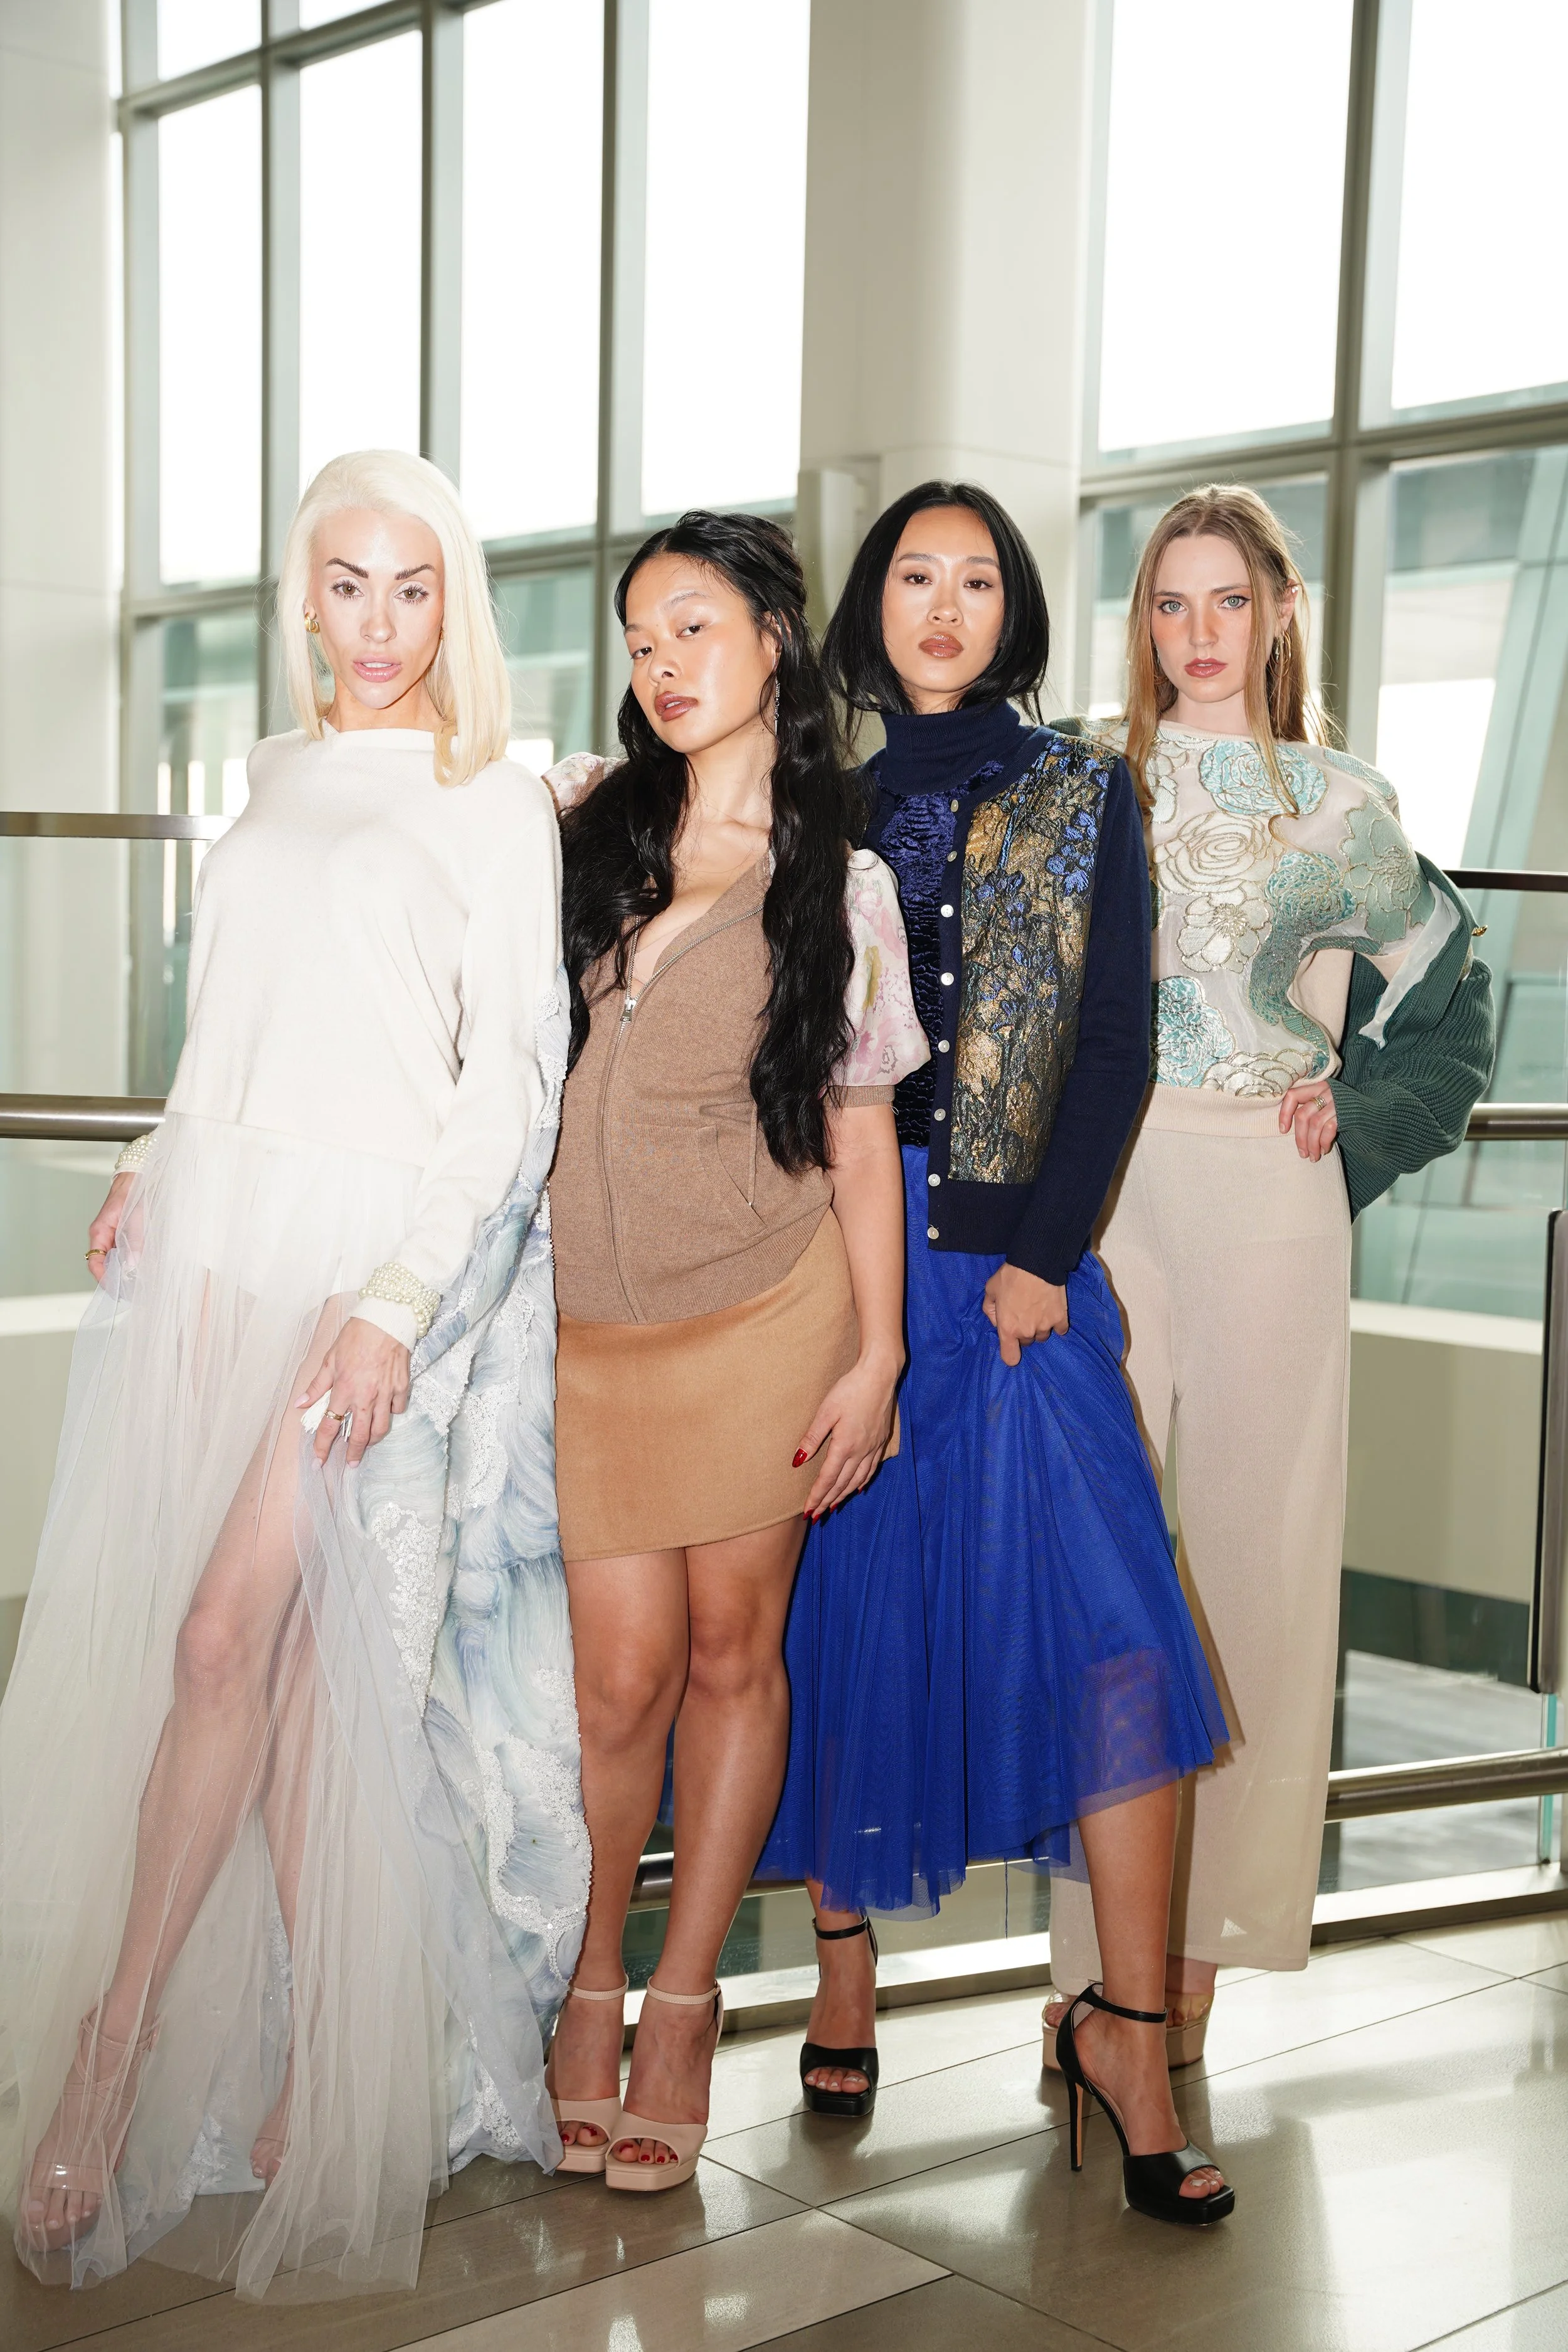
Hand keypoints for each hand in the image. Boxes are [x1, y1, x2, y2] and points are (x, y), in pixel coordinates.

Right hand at [85, 1173, 135, 1283]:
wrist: (138, 1179)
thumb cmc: (133, 1194)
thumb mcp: (134, 1219)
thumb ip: (133, 1242)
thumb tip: (131, 1266)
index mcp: (99, 1232)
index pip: (95, 1262)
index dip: (103, 1278)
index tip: (116, 1290)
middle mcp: (102, 1236)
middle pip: (103, 1264)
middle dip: (114, 1279)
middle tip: (129, 1292)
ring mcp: (111, 1236)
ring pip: (113, 1260)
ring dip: (123, 1271)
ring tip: (136, 1284)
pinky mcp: (122, 1235)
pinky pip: (122, 1253)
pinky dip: (129, 1262)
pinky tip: (140, 1268)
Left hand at [295, 1315, 410, 1466]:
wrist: (386, 1321)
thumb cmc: (355, 1337)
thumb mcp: (330, 1359)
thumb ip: (316, 1386)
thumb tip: (300, 1404)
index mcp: (344, 1390)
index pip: (330, 1426)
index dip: (323, 1447)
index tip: (320, 1460)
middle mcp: (365, 1397)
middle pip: (359, 1436)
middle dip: (353, 1454)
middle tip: (350, 1464)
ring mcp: (386, 1394)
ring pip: (381, 1428)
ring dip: (372, 1440)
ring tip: (367, 1443)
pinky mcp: (401, 1387)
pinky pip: (397, 1410)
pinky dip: (391, 1414)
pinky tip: (386, 1412)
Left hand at [795, 1345, 902, 1517]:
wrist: (880, 1375)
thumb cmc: (850, 1389)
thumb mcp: (826, 1411)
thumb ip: (812, 1438)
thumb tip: (797, 1461)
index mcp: (845, 1445)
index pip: (828, 1478)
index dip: (817, 1496)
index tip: (808, 1511)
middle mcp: (861, 1451)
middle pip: (842, 1483)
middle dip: (828, 1500)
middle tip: (817, 1516)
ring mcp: (873, 1447)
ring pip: (857, 1479)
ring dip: (844, 1495)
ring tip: (833, 1506)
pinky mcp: (881, 1440)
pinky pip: (871, 1469)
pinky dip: (862, 1482)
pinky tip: (858, 1488)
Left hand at [982, 1263, 1068, 1365]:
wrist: (1036, 1264)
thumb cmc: (1010, 1276)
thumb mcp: (990, 1290)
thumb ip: (990, 1310)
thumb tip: (996, 1320)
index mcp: (1008, 1328)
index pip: (1010, 1358)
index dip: (1010, 1353)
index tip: (1012, 1346)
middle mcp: (1027, 1332)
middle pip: (1026, 1342)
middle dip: (1023, 1331)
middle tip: (1022, 1313)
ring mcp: (1045, 1326)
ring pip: (1042, 1335)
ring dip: (1039, 1327)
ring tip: (1038, 1310)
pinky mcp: (1060, 1318)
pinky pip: (1060, 1329)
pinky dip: (1057, 1324)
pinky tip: (1052, 1312)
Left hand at [1278, 1080, 1337, 1161]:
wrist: (1371, 1112)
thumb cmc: (1341, 1112)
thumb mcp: (1324, 1105)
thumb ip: (1309, 1110)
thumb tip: (1287, 1130)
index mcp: (1316, 1087)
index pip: (1292, 1095)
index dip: (1284, 1113)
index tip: (1283, 1130)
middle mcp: (1325, 1091)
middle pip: (1303, 1115)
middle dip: (1300, 1138)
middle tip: (1302, 1154)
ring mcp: (1336, 1101)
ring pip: (1315, 1124)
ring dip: (1312, 1144)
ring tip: (1313, 1156)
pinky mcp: (1345, 1113)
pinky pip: (1329, 1129)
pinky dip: (1324, 1142)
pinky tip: (1324, 1150)